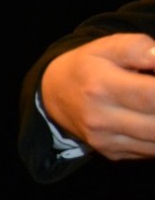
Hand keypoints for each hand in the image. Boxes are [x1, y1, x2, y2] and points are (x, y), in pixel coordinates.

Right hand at [41, 34, 154, 160]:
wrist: (54, 94)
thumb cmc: (88, 66)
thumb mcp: (107, 46)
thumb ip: (138, 48)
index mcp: (100, 87)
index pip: (152, 95)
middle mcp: (100, 119)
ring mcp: (106, 140)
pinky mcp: (112, 153)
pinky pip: (151, 151)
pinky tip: (152, 117)